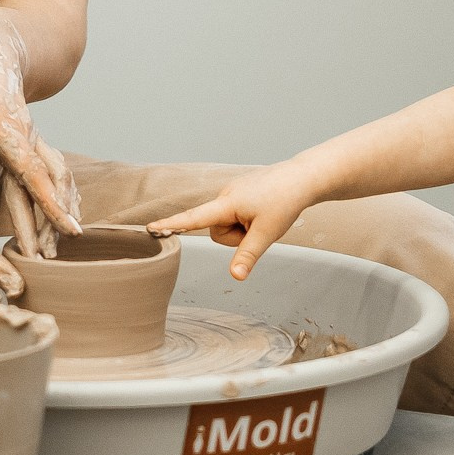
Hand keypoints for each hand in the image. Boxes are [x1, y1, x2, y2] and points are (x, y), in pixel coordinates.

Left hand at [0, 8, 81, 257]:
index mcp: (1, 122)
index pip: (27, 166)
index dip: (46, 197)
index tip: (67, 226)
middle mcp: (20, 133)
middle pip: (44, 180)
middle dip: (51, 219)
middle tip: (53, 256)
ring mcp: (24, 138)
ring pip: (48, 179)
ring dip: (53, 212)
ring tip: (53, 248)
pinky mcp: (20, 142)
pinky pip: (41, 175)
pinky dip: (51, 198)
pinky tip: (54, 221)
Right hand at [146, 161, 326, 279]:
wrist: (303, 178)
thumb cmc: (285, 202)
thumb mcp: (267, 233)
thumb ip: (247, 256)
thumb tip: (235, 277)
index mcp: (227, 203)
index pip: (193, 218)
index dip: (172, 224)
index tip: (150, 228)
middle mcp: (224, 196)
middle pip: (217, 231)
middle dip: (236, 237)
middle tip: (260, 226)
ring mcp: (232, 194)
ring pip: (228, 225)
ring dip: (244, 229)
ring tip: (264, 217)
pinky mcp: (240, 194)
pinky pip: (236, 216)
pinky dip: (248, 221)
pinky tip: (264, 211)